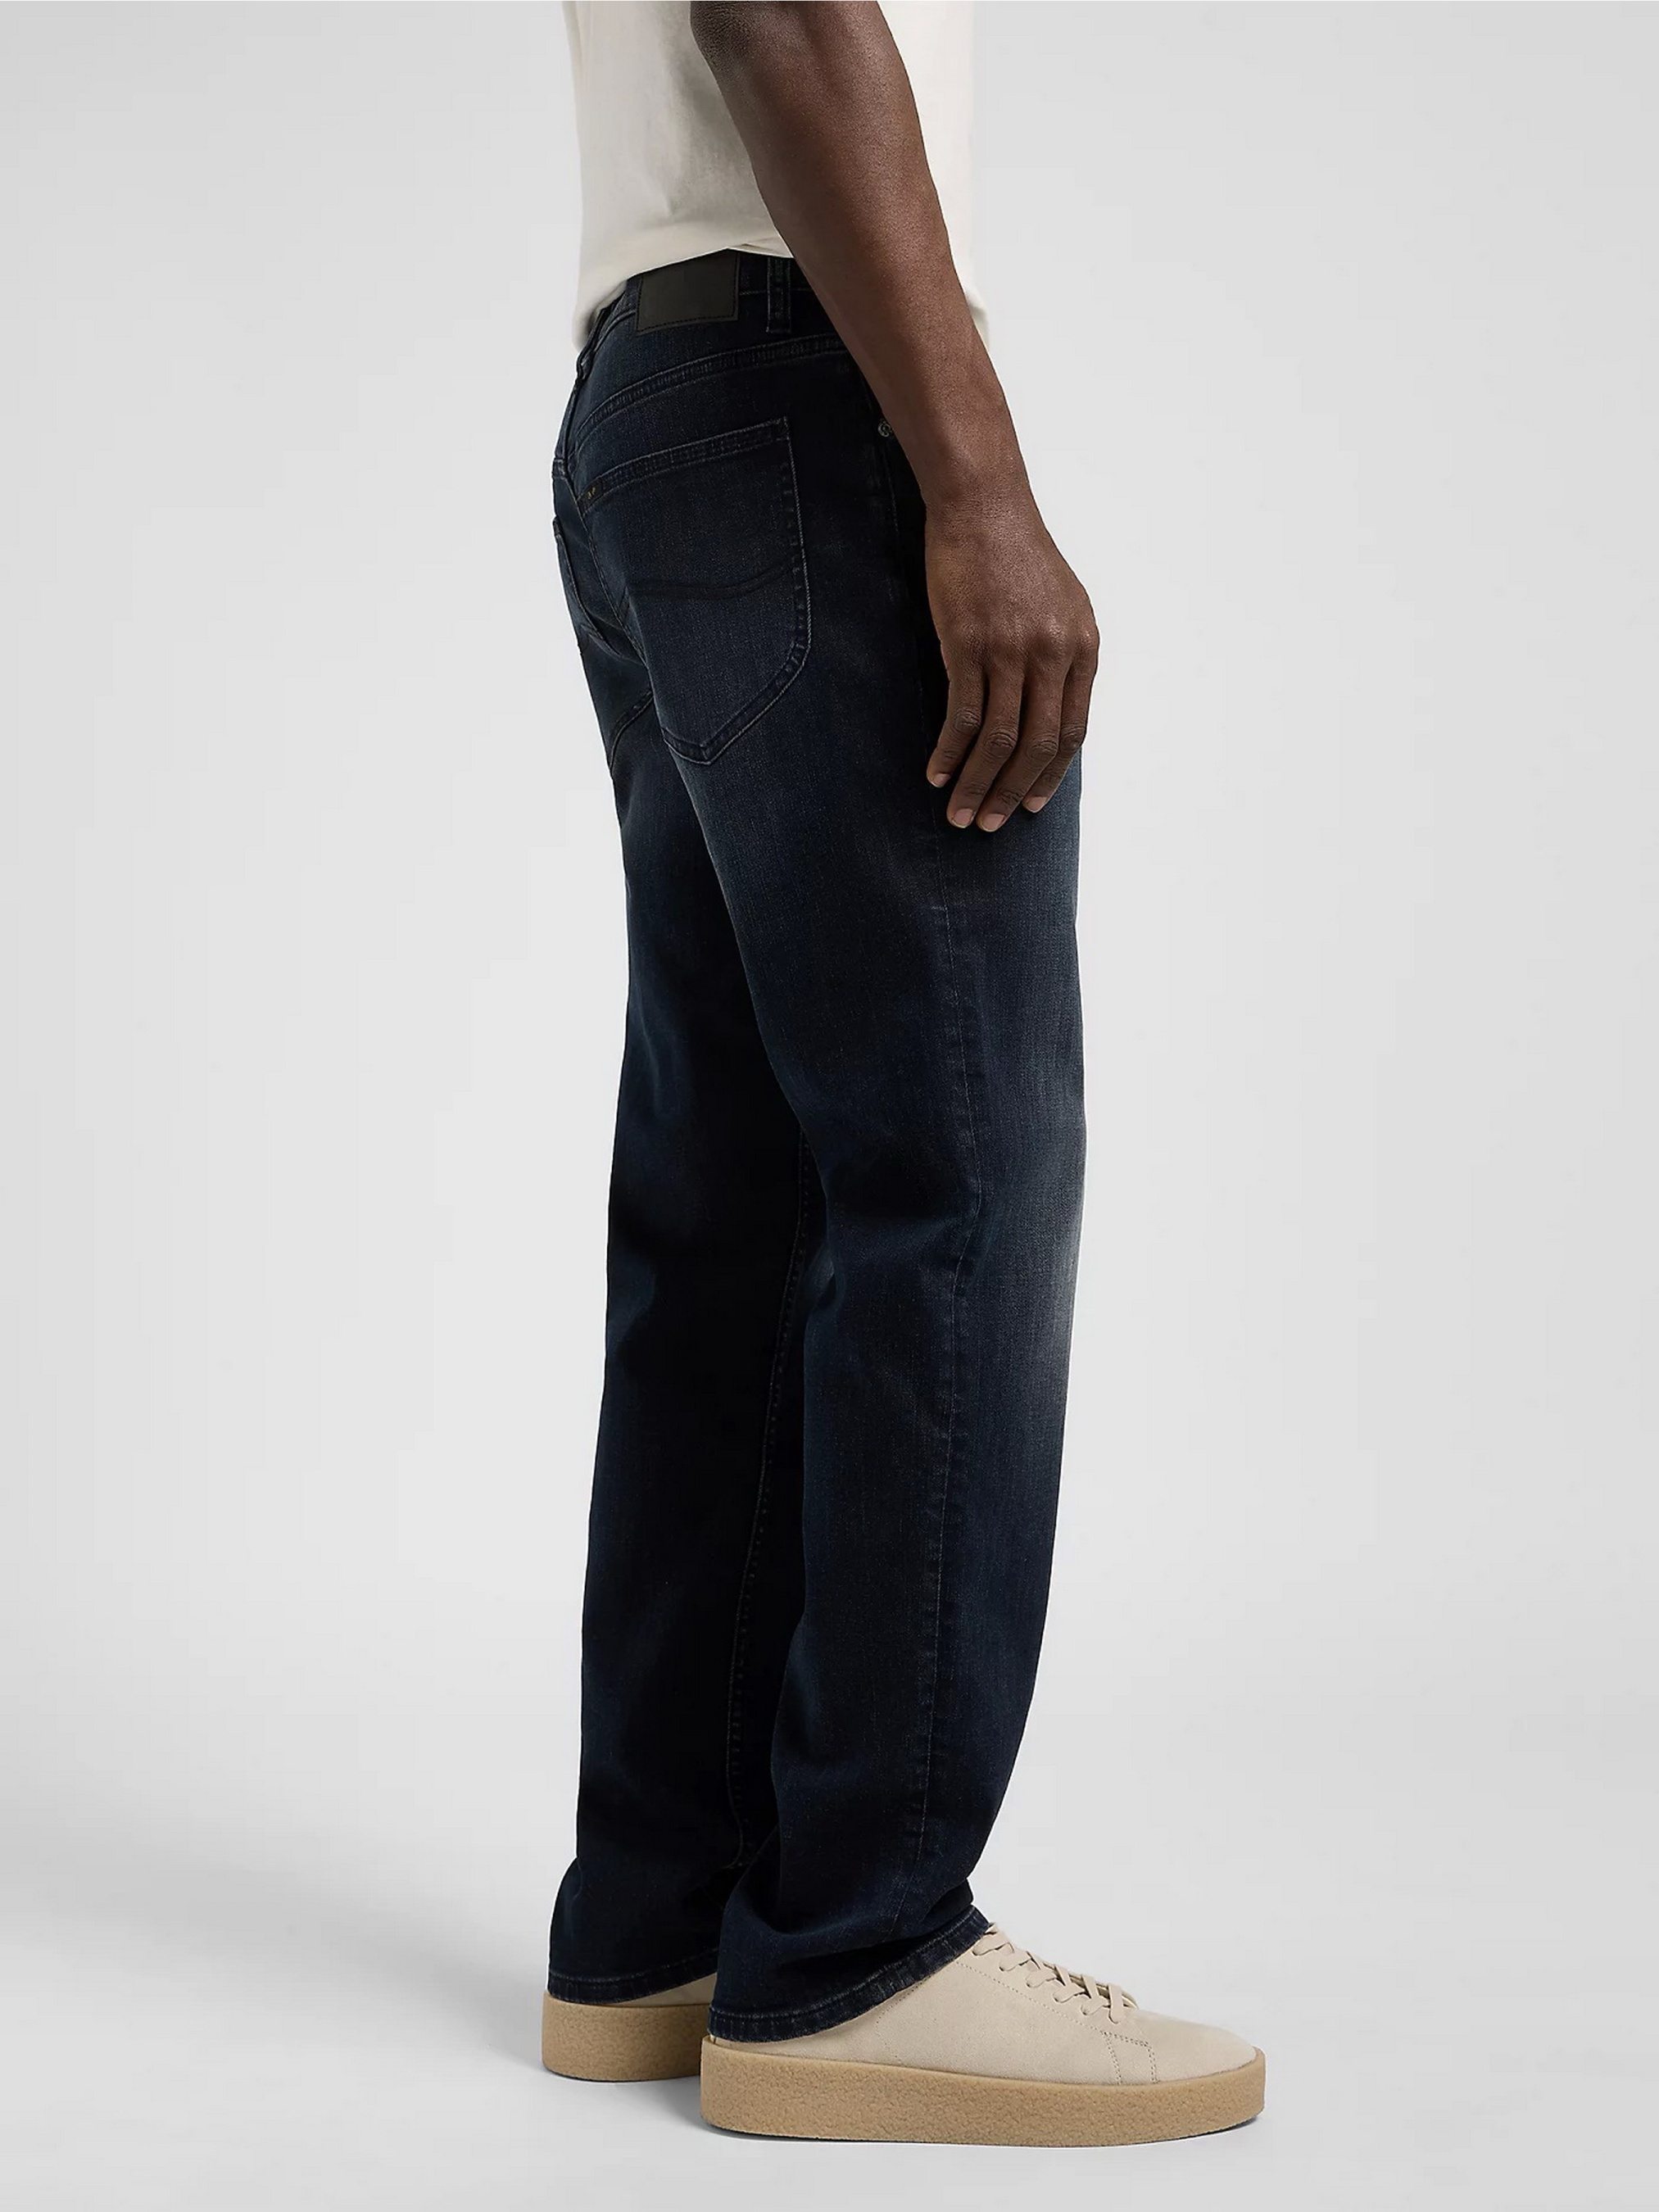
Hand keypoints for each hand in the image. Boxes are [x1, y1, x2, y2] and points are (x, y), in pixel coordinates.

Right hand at [923, 488, 1098, 828]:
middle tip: (987, 824)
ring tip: (957, 813)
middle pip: (1036, 745)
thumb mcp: (1062, 605)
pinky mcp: (969, 643)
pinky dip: (949, 752)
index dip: (1051, 776)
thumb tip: (1046, 714)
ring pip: (998, 739)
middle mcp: (1053, 653)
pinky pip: (961, 716)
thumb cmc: (1017, 554)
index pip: (1072, 732)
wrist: (983, 506)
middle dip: (1011, 793)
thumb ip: (1060, 658)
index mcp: (1082, 648)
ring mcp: (1011, 650)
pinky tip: (935, 772)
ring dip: (977, 784)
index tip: (1031, 807)